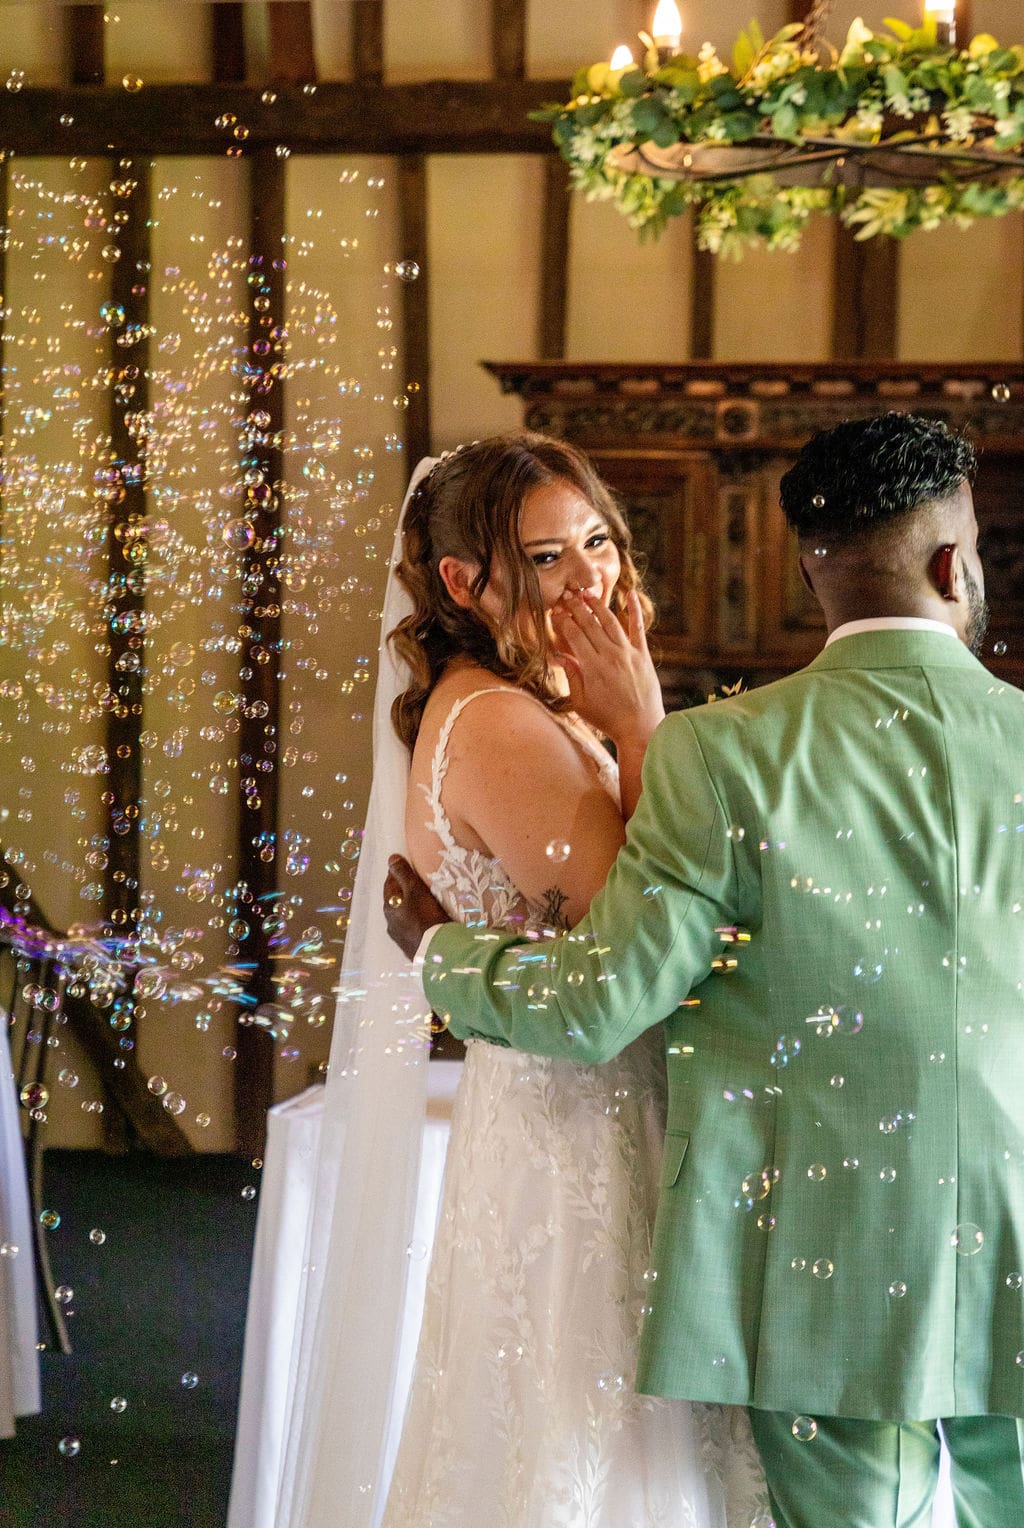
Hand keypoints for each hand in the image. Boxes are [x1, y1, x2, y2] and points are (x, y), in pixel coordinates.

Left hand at [383, 854, 449, 960]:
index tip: (405, 866)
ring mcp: (400, 938)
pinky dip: (417, 922)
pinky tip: (426, 922)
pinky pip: (412, 930)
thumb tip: (391, 858)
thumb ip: (404, 874)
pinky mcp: (411, 948)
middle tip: (416, 883)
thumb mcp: (415, 891)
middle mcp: (391, 923)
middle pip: (395, 902)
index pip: (389, 885)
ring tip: (423, 903)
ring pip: (403, 917)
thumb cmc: (425, 917)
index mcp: (389, 908)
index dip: (396, 874)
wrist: (437, 952)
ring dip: (410, 909)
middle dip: (403, 892)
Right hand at [550, 588, 664, 748]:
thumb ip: (571, 676)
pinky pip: (638, 628)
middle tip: (567, 595)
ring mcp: (628, 653)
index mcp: (592, 667)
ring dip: (597, 605)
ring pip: (610, 621)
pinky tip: (630, 594)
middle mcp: (610, 656)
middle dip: (576, 607)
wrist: (640, 728)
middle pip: (590, 624)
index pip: (574, 635)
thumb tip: (559, 655)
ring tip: (586, 594)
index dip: (563, 621)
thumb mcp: (580, 703)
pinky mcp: (642, 655)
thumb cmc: (607, 719)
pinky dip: (634, 609)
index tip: (555, 611)